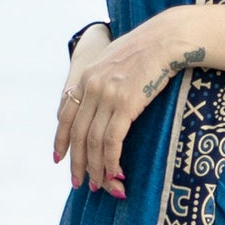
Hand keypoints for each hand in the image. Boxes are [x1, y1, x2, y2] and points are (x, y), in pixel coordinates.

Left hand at [53, 11, 206, 196]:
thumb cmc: (146, 49)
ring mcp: (107, 96)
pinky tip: (115, 174)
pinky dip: (111, 162)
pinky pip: (112, 141)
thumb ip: (100, 78)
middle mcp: (91, 87)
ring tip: (99, 185)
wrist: (166, 39)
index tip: (58, 159)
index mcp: (86, 77)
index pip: (65, 115)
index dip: (60, 140)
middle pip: (77, 134)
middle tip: (79, 183)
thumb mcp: (113, 59)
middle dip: (76, 163)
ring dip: (95, 168)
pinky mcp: (126, 105)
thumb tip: (93, 96)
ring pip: (93, 142)